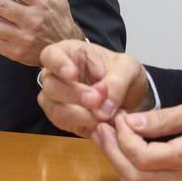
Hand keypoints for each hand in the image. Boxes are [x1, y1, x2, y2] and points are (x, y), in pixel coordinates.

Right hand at [37, 39, 152, 136]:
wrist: (131, 96)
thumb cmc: (123, 73)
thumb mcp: (128, 68)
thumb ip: (117, 82)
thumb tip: (102, 109)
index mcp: (68, 53)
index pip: (50, 55)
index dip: (58, 65)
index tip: (72, 74)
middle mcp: (56, 77)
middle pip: (51, 87)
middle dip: (75, 95)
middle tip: (96, 100)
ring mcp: (56, 100)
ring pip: (56, 110)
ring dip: (81, 115)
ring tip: (105, 114)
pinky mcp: (63, 120)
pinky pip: (66, 126)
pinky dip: (86, 126)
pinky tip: (103, 123)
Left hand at [93, 101, 181, 180]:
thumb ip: (165, 118)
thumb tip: (132, 122)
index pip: (143, 157)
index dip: (123, 138)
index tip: (119, 118)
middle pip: (135, 177)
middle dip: (112, 152)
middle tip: (101, 129)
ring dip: (121, 161)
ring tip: (110, 137)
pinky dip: (138, 168)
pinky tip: (131, 149)